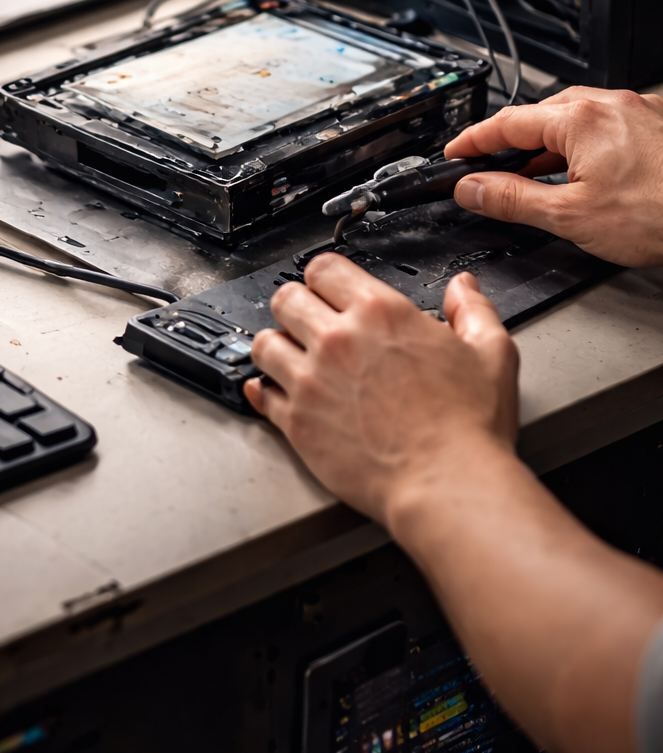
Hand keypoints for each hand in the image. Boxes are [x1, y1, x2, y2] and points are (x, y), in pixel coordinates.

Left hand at [244, 256, 517, 527]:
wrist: (447, 485)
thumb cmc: (469, 427)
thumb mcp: (491, 354)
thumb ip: (473, 311)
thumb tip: (462, 288)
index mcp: (380, 312)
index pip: (324, 268)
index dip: (326, 277)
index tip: (330, 289)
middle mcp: (337, 340)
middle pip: (286, 298)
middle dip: (296, 306)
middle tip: (309, 321)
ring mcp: (311, 381)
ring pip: (264, 343)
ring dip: (278, 345)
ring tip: (293, 357)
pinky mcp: (297, 422)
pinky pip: (261, 394)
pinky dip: (265, 390)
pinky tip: (277, 392)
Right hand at [445, 87, 662, 266]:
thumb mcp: (571, 217)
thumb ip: (512, 199)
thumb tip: (472, 189)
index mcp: (579, 117)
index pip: (506, 122)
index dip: (472, 141)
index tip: (454, 156)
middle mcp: (609, 103)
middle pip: (540, 115)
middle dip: (510, 142)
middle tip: (486, 169)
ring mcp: (638, 112)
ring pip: (575, 120)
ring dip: (548, 145)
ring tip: (533, 177)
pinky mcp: (658, 126)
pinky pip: (605, 128)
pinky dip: (582, 147)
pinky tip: (582, 174)